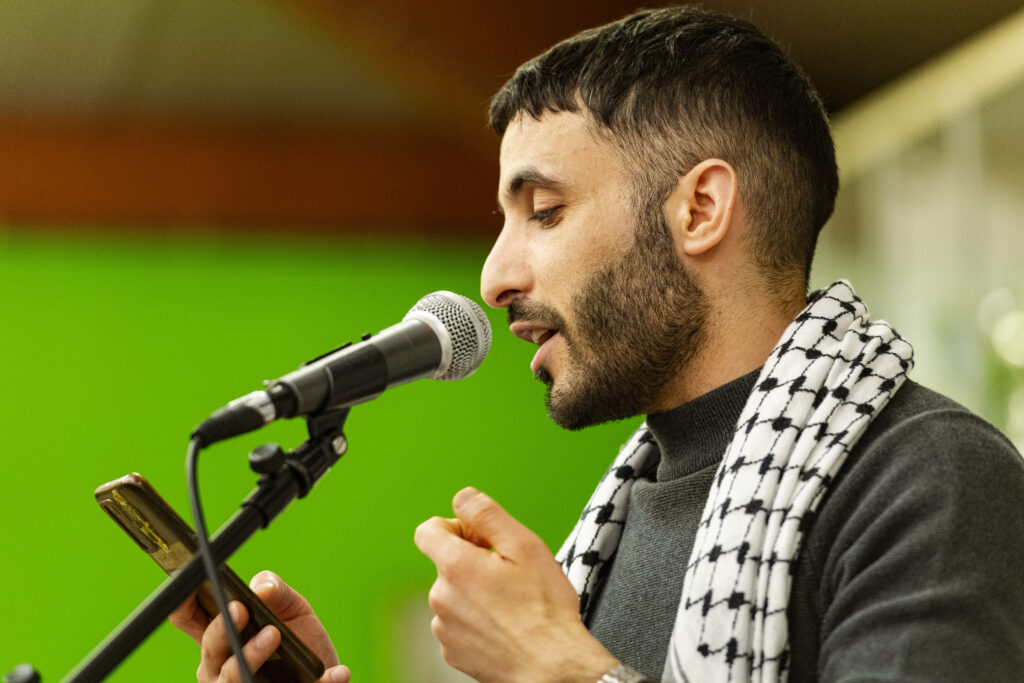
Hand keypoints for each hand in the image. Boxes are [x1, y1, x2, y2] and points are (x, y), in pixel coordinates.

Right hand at [169, 570, 351, 682]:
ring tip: (275, 635)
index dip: (182, 601)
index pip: (187, 619)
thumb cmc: (298, 641)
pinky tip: (338, 673)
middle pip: (210, 651)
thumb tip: (262, 589)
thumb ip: (276, 591)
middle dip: (222, 630)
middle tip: (241, 610)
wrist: (325, 674)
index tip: (193, 584)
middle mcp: (222, 669)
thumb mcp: (291, 608)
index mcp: (221, 639)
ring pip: (232, 680)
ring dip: (252, 657)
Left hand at [414, 487, 618, 681]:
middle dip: (472, 561)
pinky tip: (505, 625)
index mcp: (455, 567)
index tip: (480, 538)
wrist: (553, 668)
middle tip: (509, 573)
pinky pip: (458, 623)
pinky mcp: (453, 652)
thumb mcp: (525, 546)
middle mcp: (441, 598)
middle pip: (445, 563)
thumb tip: (463, 497)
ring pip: (453, 594)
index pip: (428, 530)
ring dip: (474, 592)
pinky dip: (476, 619)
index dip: (455, 526)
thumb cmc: (545, 610)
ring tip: (511, 603)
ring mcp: (445, 629)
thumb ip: (487, 514)